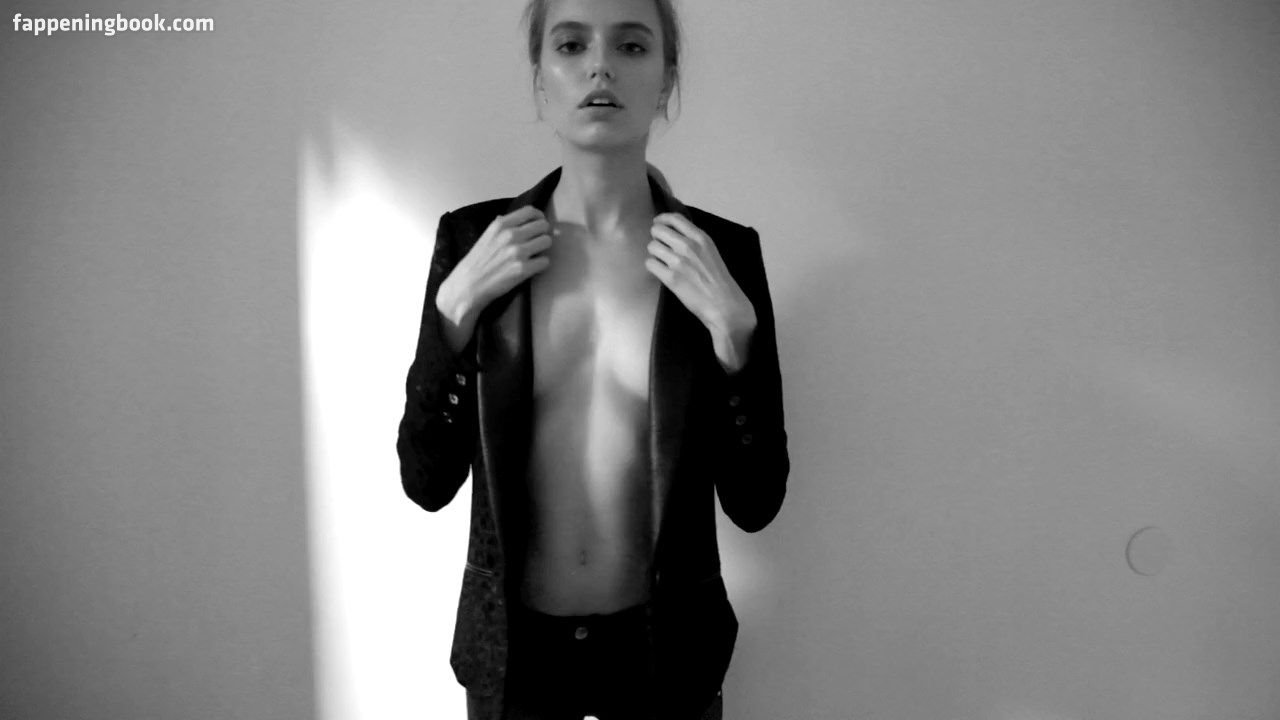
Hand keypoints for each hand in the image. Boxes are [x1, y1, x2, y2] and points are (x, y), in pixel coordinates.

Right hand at [437, 206, 551, 350]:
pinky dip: (541, 265)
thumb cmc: (477, 262)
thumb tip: (519, 219)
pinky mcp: (523, 269)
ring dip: (543, 249)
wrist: (468, 285)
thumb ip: (503, 226)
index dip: (539, 217)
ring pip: (547, 242)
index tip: (540, 223)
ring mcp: (518, 252)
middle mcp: (511, 235)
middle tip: (537, 242)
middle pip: (543, 226)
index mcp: (501, 224)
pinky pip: (545, 261)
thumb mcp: (487, 236)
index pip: (531, 211)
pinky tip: (532, 268)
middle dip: (543, 233)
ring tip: (535, 255)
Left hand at [646, 212, 756, 371]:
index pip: (674, 218)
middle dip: (656, 237)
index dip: (662, 219)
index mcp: (700, 237)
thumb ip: (695, 241)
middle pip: (658, 230)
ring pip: (651, 246)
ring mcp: (678, 261)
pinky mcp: (670, 278)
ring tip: (661, 261)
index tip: (658, 223)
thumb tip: (674, 234)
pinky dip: (653, 267)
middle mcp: (688, 246)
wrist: (724, 304)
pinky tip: (660, 271)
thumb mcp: (711, 252)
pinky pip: (650, 263)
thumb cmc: (719, 280)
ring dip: (654, 253)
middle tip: (660, 246)